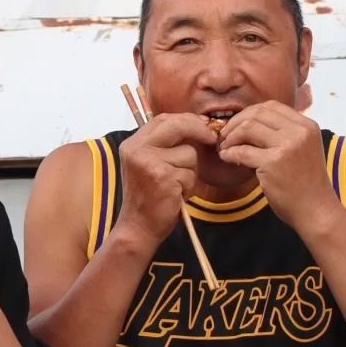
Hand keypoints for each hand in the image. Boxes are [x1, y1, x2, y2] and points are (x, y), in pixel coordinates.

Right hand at [114, 113, 219, 247]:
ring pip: (189, 153)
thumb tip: (198, 126)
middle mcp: (137, 150)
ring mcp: (149, 163)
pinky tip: (177, 195)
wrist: (139, 228)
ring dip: (191, 171)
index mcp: (133, 144)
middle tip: (212, 139)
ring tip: (177, 186)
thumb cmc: (149, 198)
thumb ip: (165, 145)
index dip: (187, 120)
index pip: (163, 119)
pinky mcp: (163, 177)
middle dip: (199, 131)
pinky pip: (190, 174)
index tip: (204, 125)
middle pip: (177, 126)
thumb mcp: (149, 165)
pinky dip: (189, 186)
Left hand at [215, 102, 337, 231]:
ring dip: (231, 137)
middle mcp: (299, 132)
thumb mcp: (302, 151)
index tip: (238, 125)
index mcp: (307, 126)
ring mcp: (287, 146)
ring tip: (225, 148)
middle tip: (225, 135)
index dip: (250, 113)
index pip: (272, 106)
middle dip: (236, 122)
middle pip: (258, 113)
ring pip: (248, 127)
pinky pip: (242, 151)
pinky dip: (229, 153)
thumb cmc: (307, 185)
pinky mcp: (273, 163)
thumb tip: (251, 124)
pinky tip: (226, 158)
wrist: (316, 211)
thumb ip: (285, 135)